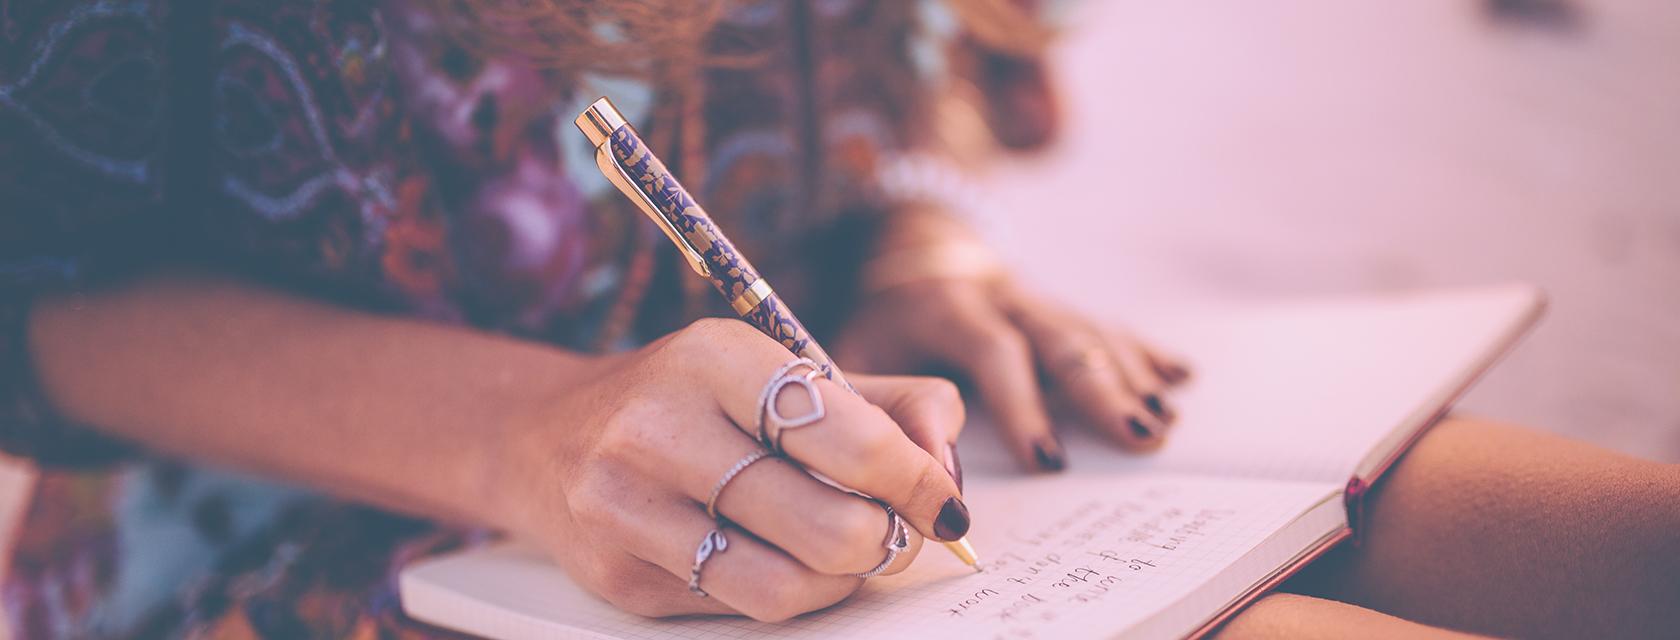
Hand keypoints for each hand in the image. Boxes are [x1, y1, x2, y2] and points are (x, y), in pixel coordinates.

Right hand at [491, 319, 967, 621]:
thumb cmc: (696, 403)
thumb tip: (948, 472)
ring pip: (788, 586)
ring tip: (844, 553)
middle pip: (828, 526)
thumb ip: (888, 405)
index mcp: (714, 358)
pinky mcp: (618, 576)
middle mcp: (659, 428)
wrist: (547, 437)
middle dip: (886, 541)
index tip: (946, 505)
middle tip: (895, 533)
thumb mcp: (781, 373)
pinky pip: (739, 609)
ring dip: (841, 580)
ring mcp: (628, 508)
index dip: (918, 483)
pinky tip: (779, 558)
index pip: (848, 439)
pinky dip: (787, 593)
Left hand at [838, 277, 1189, 471]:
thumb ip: (882, 406)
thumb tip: (920, 473)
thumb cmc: (880, 324)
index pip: (994, 350)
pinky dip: (1145, 351)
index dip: (1022, 405)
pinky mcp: (1057, 304)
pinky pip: (1107, 325)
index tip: (1049, 461)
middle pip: (1060, 338)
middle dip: (1102, 390)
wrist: (906, 256)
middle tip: (1140, 436)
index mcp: (948, 307)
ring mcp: (1036, 297)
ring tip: (1163, 422)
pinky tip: (1181, 376)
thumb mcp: (856, 354)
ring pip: (1091, 332)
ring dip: (1132, 377)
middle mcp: (1002, 296)